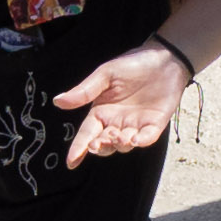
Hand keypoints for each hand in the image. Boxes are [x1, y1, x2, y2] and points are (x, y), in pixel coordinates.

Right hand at [54, 31, 190, 166]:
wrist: (163, 57)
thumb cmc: (132, 64)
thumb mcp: (105, 75)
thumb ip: (84, 91)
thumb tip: (58, 101)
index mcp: (101, 111)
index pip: (87, 133)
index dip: (78, 148)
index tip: (71, 162)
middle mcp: (116, 122)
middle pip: (104, 144)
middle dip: (100, 147)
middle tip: (97, 144)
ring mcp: (136, 125)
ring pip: (123, 145)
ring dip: (119, 144)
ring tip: (118, 136)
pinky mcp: (154, 124)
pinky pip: (146, 138)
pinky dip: (141, 142)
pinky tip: (135, 139)